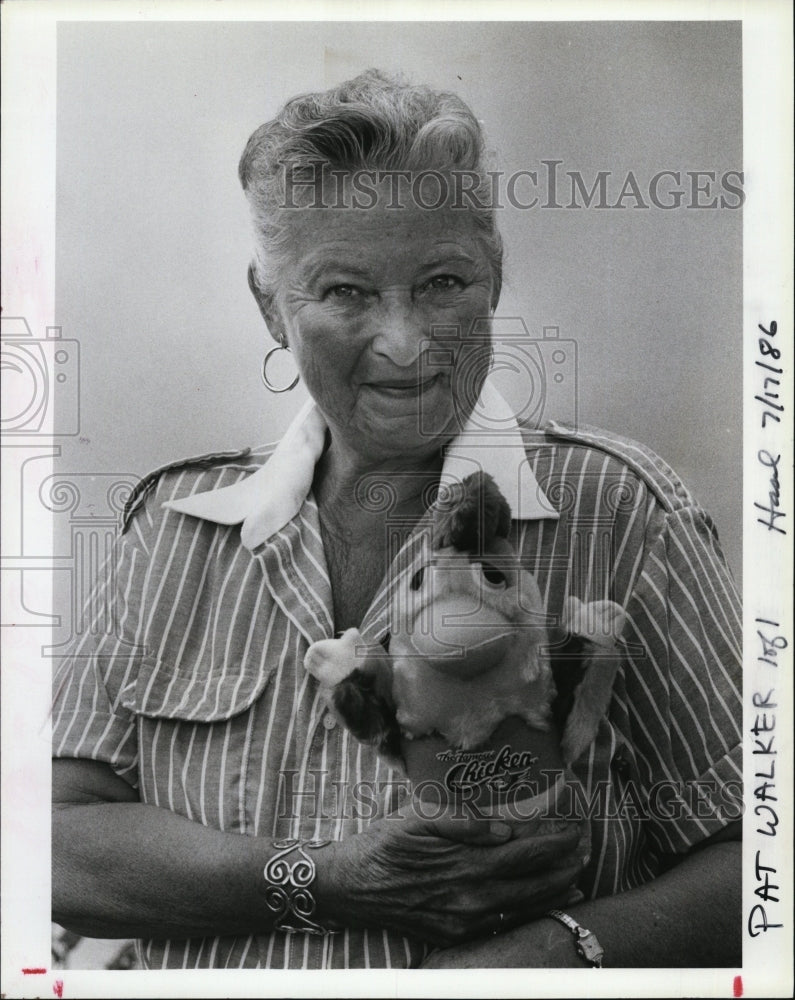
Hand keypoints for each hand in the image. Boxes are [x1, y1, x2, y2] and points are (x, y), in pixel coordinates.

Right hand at [314, 806, 584, 947]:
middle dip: (563, 865)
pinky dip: (530, 912)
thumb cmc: (385, 845)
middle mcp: (469, 897)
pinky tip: (545, 902)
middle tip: (586, 849)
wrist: (350, 887)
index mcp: (463, 864)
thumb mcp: (419, 819)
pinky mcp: (455, 934)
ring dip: (554, 890)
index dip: (553, 841)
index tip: (575, 827)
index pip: (523, 852)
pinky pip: (503, 925)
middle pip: (531, 883)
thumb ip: (465, 822)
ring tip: (577, 874)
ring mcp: (464, 921)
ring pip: (522, 907)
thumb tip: (507, 829)